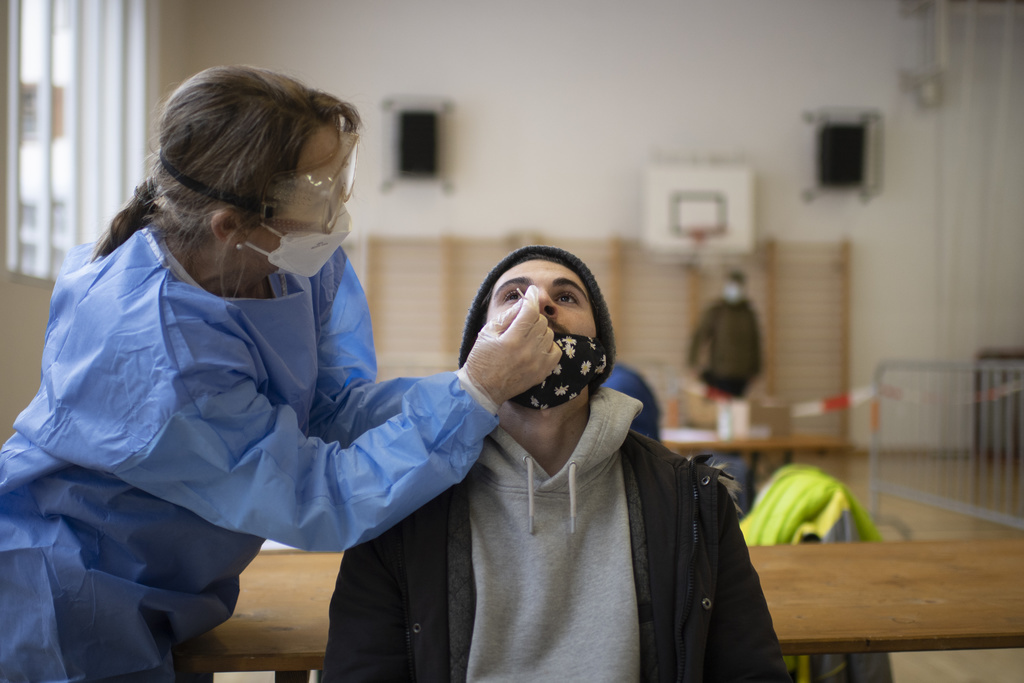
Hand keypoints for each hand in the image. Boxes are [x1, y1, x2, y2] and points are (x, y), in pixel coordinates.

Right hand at [463, 285, 560, 406]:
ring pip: (549, 334)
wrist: (483, 389)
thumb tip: (524, 302)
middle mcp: (528, 350)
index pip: (530, 311)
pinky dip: (548, 345)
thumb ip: (508, 316)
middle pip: (541, 321)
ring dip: (539, 331)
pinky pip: (556, 350)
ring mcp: (537, 362)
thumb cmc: (481, 358)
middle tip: (521, 321)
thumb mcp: (488, 332)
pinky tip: (536, 346)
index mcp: (512, 339)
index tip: (531, 291)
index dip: (531, 298)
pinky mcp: (543, 372)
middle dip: (532, 317)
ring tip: (526, 336)